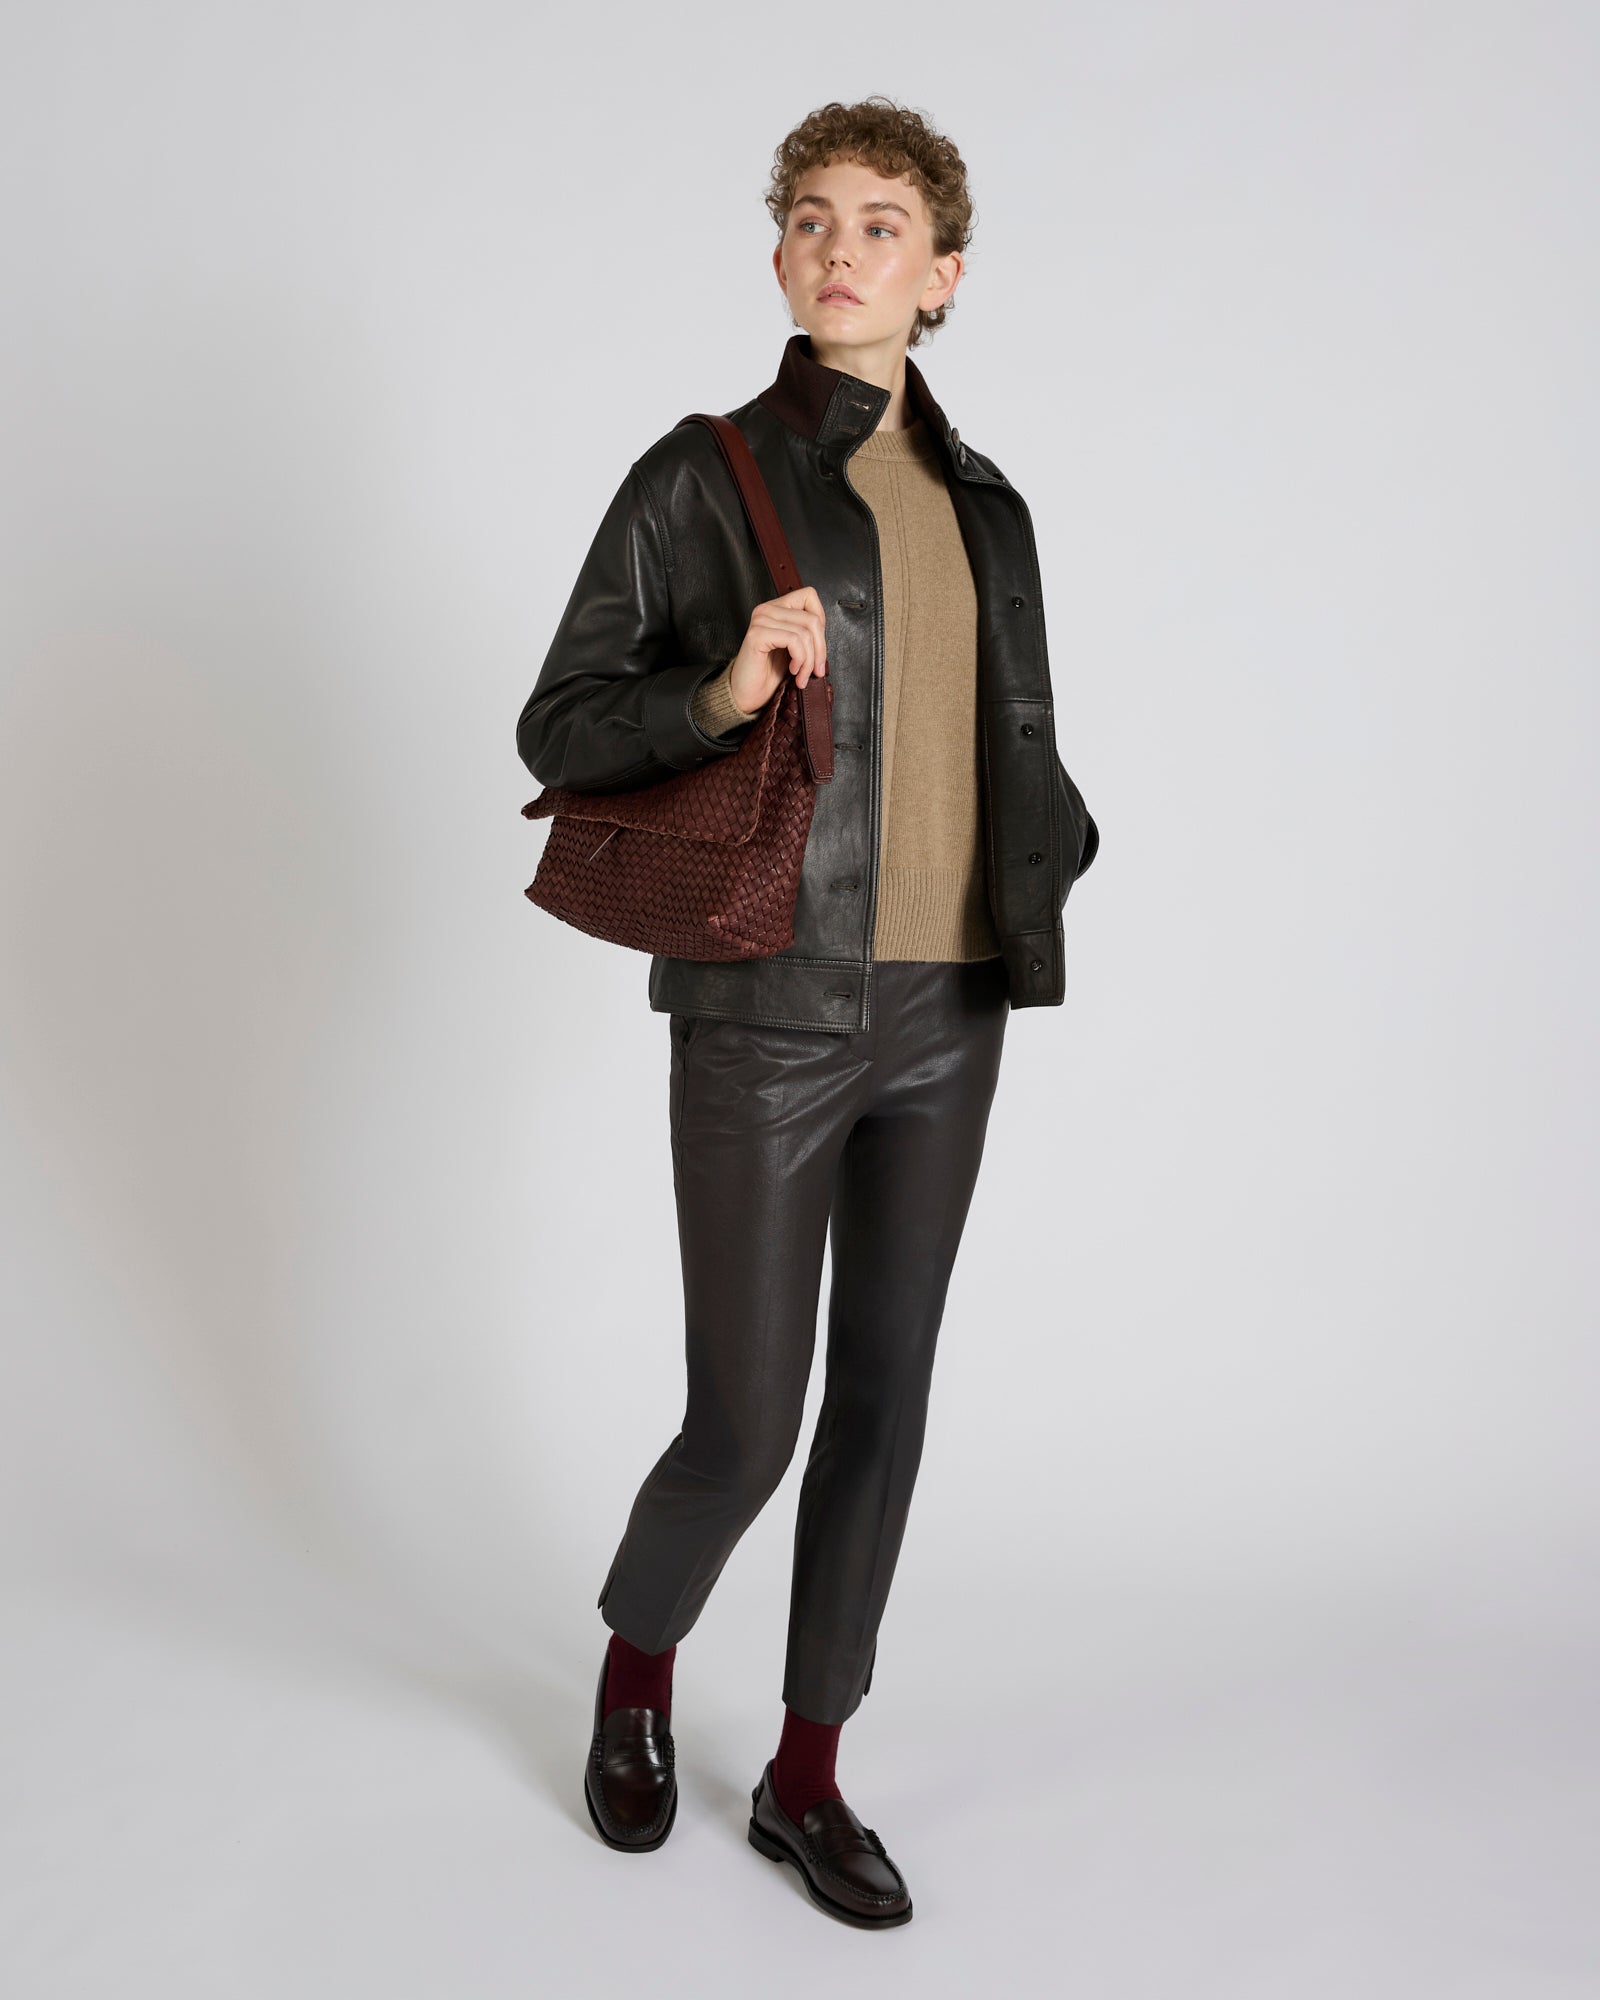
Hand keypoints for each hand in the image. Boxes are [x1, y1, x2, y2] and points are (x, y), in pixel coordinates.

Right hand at [727, 586, 828, 713]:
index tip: (818, 645)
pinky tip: (793, 670)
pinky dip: (800, 659)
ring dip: (809, 660)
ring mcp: (761, 620)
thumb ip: (806, 633)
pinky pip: (793, 641)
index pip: (809, 596)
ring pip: (805, 632)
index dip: (821, 620)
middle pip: (812, 619)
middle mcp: (767, 609)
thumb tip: (824, 633)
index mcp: (776, 608)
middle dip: (820, 649)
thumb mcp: (794, 649)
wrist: (747, 694)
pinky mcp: (757, 635)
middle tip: (817, 670)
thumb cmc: (769, 674)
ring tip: (802, 674)